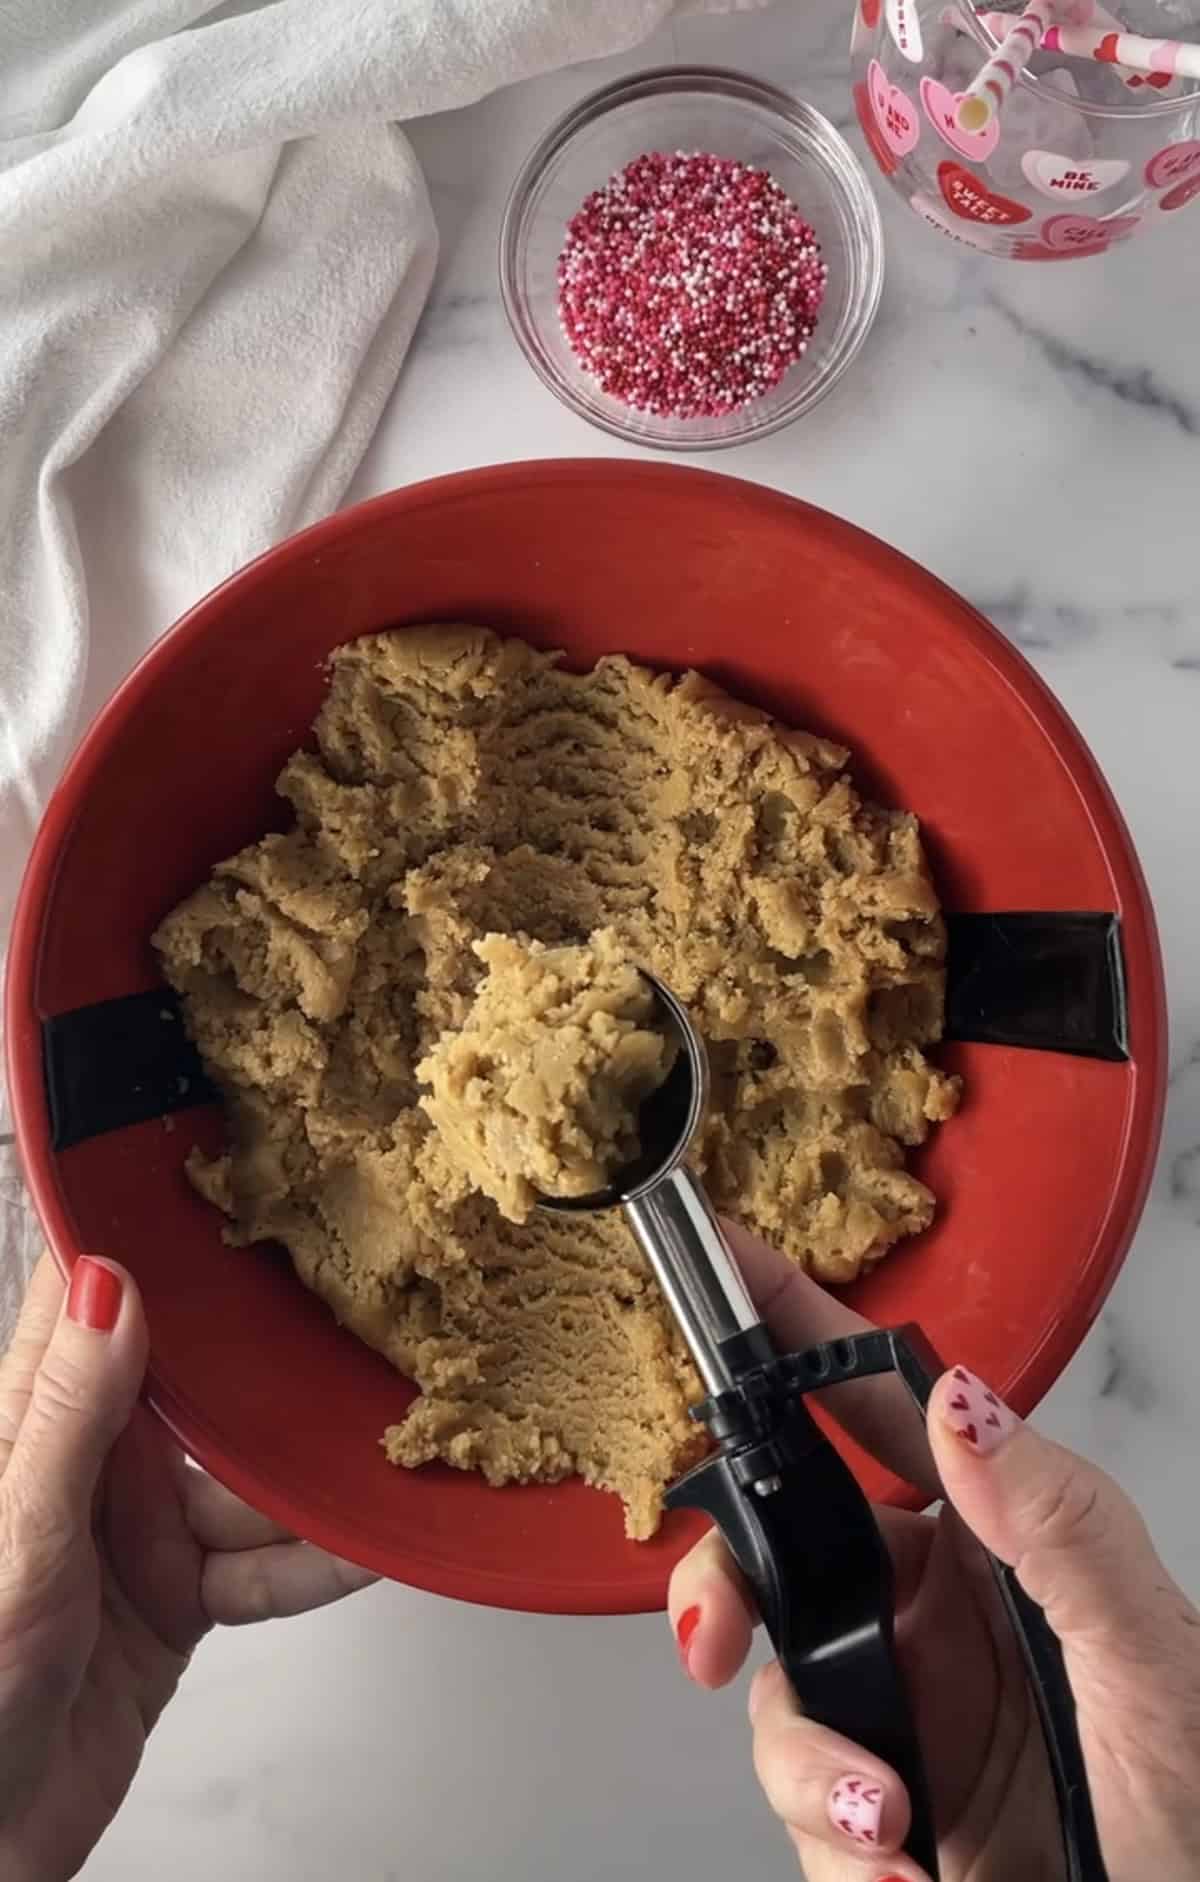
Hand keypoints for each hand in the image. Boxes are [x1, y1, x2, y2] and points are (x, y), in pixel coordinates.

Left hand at [0, 1254, 377, 1881]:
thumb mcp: (19, 1537)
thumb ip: (68, 1413)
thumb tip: (108, 1281)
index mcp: (32, 1424)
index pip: (84, 1301)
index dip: (141, 1239)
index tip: (217, 1186)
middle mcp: (89, 1466)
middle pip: (196, 1389)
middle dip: (264, 1367)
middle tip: (347, 1320)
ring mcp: (136, 1532)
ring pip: (245, 1480)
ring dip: (305, 1481)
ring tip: (376, 1454)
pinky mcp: (177, 1598)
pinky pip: (262, 1564)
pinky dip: (313, 1562)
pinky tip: (360, 1546)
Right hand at [668, 1225, 1199, 1881]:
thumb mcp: (1150, 1655)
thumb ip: (1058, 1525)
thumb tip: (963, 1406)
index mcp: (990, 1534)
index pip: (869, 1406)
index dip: (788, 1329)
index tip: (723, 1260)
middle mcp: (932, 1610)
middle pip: (779, 1551)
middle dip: (725, 1586)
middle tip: (717, 1633)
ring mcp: (900, 1706)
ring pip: (777, 1690)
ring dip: (809, 1761)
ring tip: (888, 1817)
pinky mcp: (878, 1810)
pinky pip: (802, 1805)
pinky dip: (835, 1843)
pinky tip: (903, 1866)